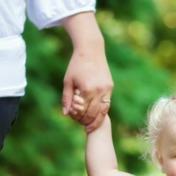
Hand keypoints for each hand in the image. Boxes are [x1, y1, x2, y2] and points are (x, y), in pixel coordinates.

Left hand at [61, 13, 113, 132]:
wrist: (91, 50)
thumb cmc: (76, 65)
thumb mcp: (68, 81)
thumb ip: (66, 98)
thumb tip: (65, 114)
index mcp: (86, 89)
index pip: (82, 111)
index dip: (76, 117)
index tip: (73, 119)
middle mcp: (98, 91)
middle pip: (92, 114)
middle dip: (85, 121)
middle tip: (80, 124)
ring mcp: (106, 89)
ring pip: (102, 112)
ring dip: (95, 120)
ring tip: (89, 125)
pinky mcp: (110, 87)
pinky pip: (107, 104)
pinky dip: (101, 112)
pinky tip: (96, 116)